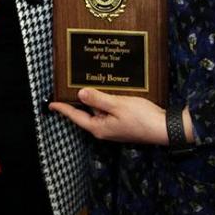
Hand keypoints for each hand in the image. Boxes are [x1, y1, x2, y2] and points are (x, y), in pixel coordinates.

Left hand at [49, 88, 168, 144]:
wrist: (164, 128)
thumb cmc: (142, 118)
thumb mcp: (117, 105)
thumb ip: (98, 99)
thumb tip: (80, 94)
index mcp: (99, 127)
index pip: (75, 117)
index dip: (63, 109)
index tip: (51, 104)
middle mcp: (104, 129)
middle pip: (85, 114)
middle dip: (76, 102)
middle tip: (66, 89)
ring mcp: (113, 127)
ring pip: (97, 111)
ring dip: (92, 100)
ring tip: (84, 85)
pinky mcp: (122, 123)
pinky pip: (108, 111)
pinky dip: (104, 101)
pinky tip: (105, 91)